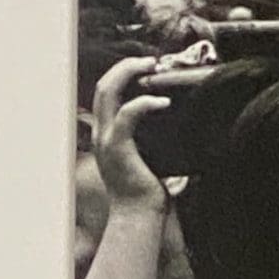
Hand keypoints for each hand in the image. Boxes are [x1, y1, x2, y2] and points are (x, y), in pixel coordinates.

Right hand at [91, 56, 172, 213]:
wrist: (139, 217)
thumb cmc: (147, 194)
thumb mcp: (149, 160)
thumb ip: (153, 142)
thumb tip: (177, 127)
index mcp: (107, 134)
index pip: (106, 93)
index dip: (122, 74)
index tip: (148, 69)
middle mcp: (101, 133)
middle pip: (103, 85)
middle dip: (126, 66)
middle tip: (152, 61)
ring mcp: (106, 139)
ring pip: (108, 92)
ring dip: (129, 73)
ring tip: (154, 67)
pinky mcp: (118, 148)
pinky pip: (128, 115)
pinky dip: (145, 104)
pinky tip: (164, 102)